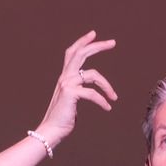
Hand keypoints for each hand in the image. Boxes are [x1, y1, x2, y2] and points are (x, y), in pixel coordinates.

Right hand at [35, 31, 118, 148]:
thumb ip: (78, 91)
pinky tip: (108, 108)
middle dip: (97, 46)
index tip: (93, 34)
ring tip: (114, 96)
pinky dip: (102, 101)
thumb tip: (88, 91)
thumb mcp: (71, 100)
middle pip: (81, 53)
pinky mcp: (71, 93)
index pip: (72, 53)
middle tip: (113, 42)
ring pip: (93, 74)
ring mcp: (67, 83)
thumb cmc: (61, 119)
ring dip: (107, 86)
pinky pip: (93, 94)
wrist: (51, 131)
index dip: (82, 42)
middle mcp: (64, 77)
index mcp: (64, 77)